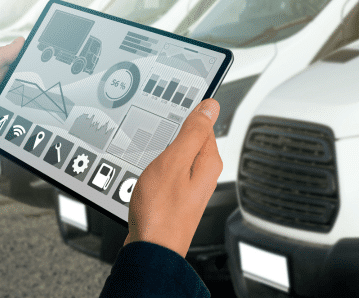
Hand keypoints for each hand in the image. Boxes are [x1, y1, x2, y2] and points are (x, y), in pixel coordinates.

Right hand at [123, 98, 221, 257]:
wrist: (151, 249)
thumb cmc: (161, 212)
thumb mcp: (174, 162)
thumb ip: (193, 132)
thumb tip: (210, 107)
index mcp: (208, 162)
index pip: (204, 124)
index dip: (187, 115)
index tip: (170, 111)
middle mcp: (203, 174)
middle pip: (191, 140)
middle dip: (175, 133)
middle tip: (157, 131)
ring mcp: (190, 186)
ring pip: (179, 156)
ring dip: (164, 150)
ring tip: (151, 151)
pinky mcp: (177, 196)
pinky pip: (170, 171)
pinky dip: (159, 166)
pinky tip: (148, 171)